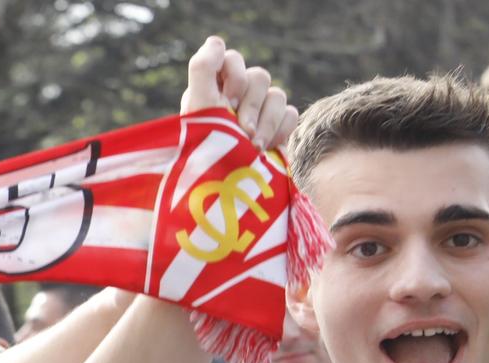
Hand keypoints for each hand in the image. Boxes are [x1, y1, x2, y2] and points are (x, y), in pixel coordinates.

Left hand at [181, 35, 296, 152]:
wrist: (227, 195)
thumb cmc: (206, 153)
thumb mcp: (198, 109)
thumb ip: (203, 69)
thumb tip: (216, 41)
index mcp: (211, 92)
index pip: (231, 59)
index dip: (234, 76)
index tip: (227, 101)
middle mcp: (234, 100)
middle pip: (258, 77)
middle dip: (250, 106)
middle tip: (241, 132)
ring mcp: (257, 114)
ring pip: (277, 94)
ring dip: (265, 122)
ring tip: (252, 147)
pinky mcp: (275, 130)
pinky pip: (290, 113)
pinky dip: (279, 131)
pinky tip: (265, 149)